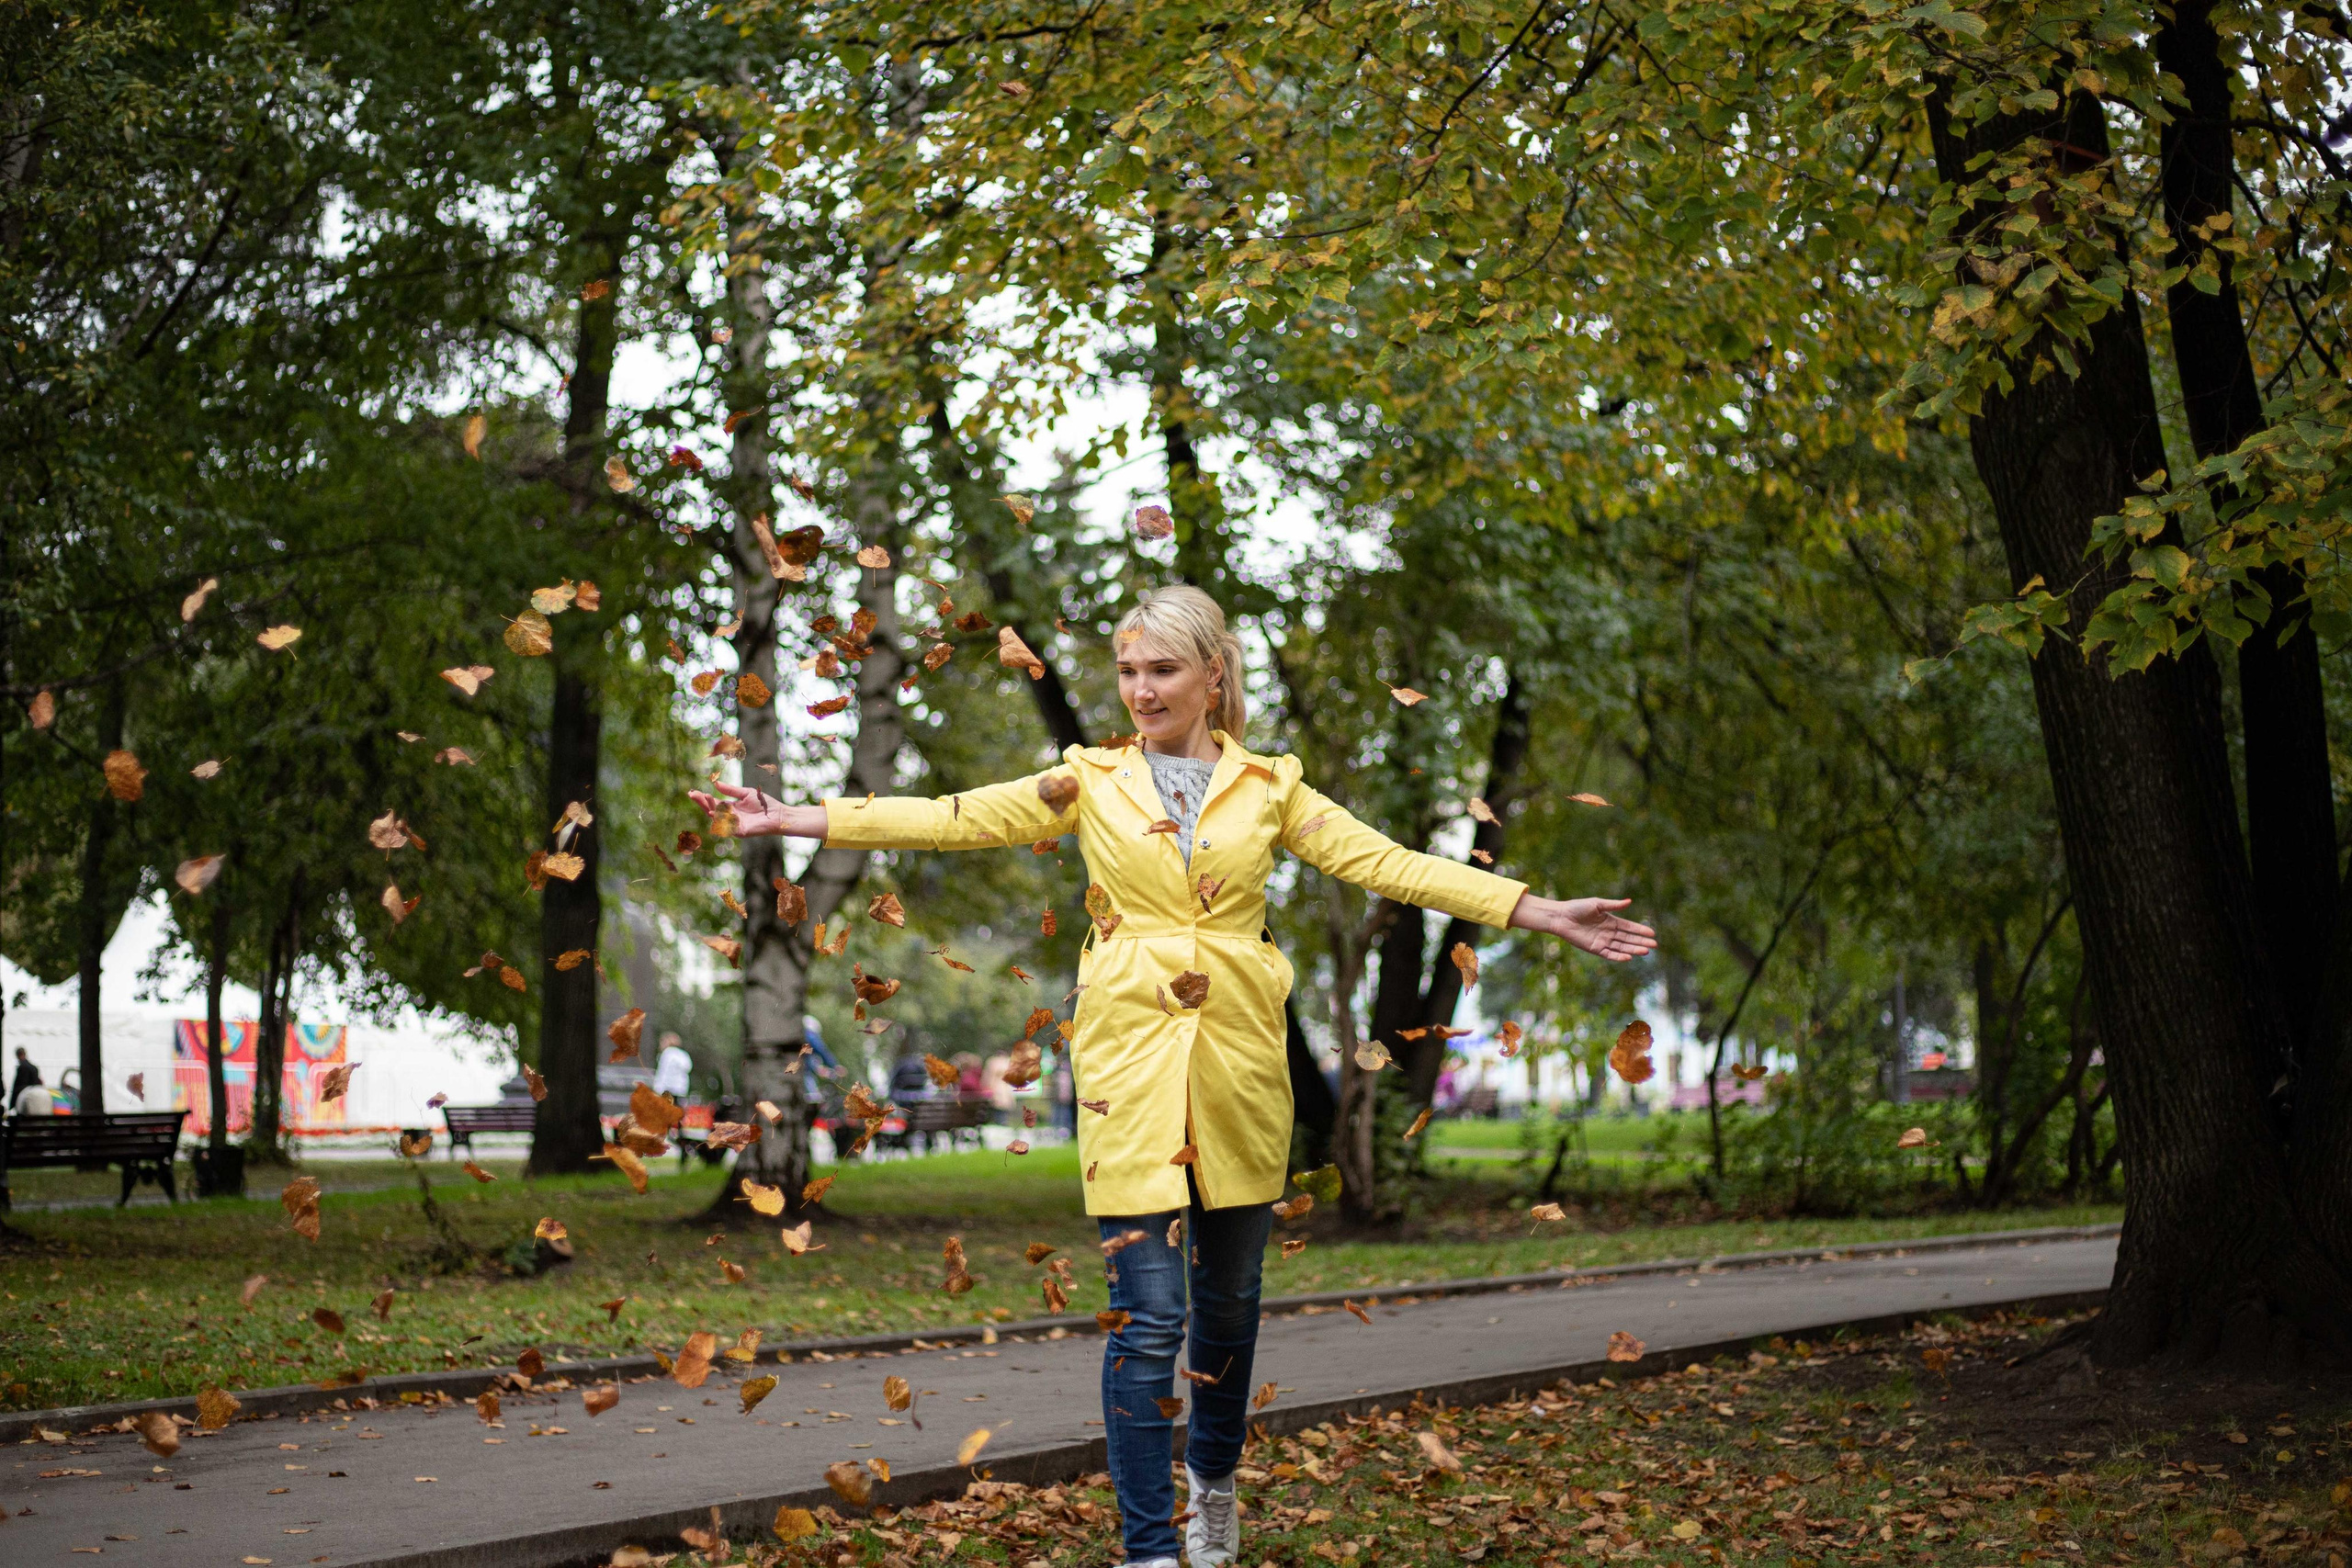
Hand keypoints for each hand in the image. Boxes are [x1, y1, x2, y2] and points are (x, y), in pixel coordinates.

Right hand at [686, 781, 826, 839]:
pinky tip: (713, 811)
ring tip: (706, 798)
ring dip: (710, 808)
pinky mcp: (739, 831)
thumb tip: (716, 784)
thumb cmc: (764, 804)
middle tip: (693, 794)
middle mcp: (730, 817)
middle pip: (712, 810)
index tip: (693, 792)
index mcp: (731, 807)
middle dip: (702, 802)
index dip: (703, 798)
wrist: (778, 814)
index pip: (714, 803)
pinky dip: (719, 820)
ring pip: (717, 818)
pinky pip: (726, 827)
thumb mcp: (745, 793)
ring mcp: (734, 825)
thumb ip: (731, 790)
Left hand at [1507, 894, 1657, 961]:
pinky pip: (1609, 954)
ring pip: (1621, 947)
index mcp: (1611, 921)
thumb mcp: (1597, 904)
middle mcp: (1608, 932)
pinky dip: (1619, 956)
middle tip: (1654, 945)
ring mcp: (1602, 941)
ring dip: (1633, 949)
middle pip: (1628, 938)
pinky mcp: (1595, 949)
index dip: (1640, 930)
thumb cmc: (1577, 907)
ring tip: (1646, 951)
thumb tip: (1629, 901)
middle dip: (1641, 941)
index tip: (1652, 933)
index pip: (1629, 927)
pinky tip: (1629, 957)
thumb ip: (1613, 905)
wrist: (1561, 917)